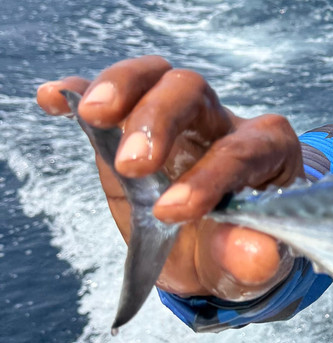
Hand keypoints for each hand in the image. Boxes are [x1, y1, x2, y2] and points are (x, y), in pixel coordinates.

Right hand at [37, 56, 303, 301]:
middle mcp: (224, 123)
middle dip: (161, 121)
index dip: (210, 176)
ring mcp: (179, 117)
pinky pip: (116, 93)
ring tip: (92, 115)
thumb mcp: (246, 265)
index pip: (243, 150)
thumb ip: (250, 258)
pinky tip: (54, 98)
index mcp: (266, 151)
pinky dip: (82, 89)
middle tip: (132, 164)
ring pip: (158, 77)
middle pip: (194, 93)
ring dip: (124, 87)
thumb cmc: (236, 248)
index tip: (170, 212)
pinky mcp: (136, 123)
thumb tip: (257, 256)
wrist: (217, 246)